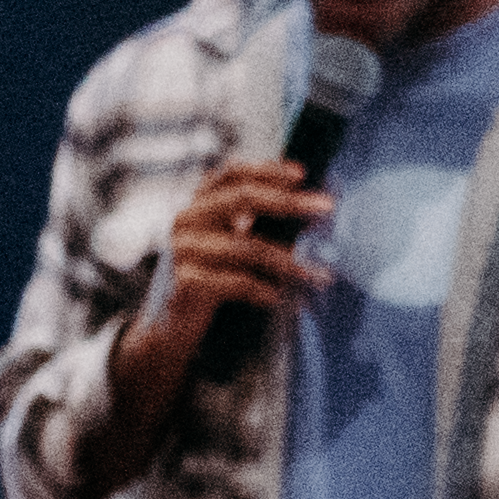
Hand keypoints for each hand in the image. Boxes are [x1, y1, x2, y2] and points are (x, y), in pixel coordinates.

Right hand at [149, 158, 329, 338]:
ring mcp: (183, 250)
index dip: (268, 169)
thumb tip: (311, 203)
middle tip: (326, 208)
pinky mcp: (186, 282)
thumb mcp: (233, 243)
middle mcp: (188, 219)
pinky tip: (280, 298)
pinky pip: (236, 282)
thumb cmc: (213, 279)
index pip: (233, 172)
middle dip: (289, 201)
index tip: (303, 174)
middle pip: (242, 198)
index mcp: (199, 203)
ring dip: (288, 260)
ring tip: (316, 274)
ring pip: (246, 246)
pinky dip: (263, 290)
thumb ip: (261, 221)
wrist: (172, 328)